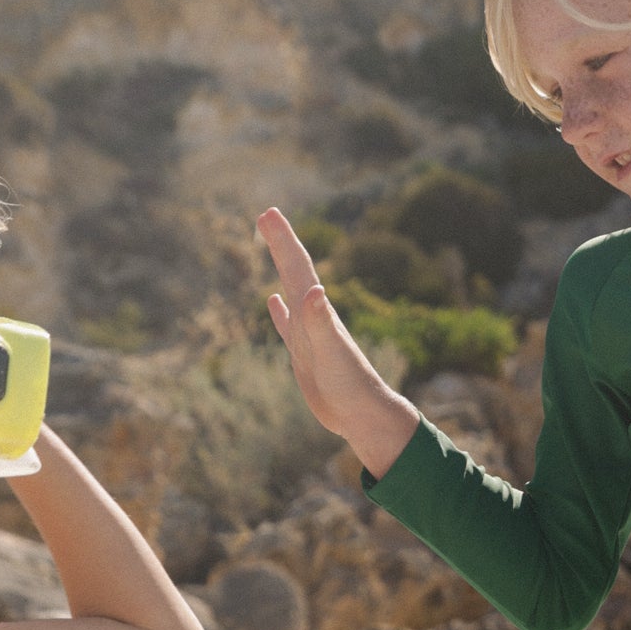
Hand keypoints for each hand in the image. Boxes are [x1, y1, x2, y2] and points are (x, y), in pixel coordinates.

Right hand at [258, 207, 419, 477]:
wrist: (364, 416)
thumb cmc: (350, 387)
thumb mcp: (332, 354)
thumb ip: (321, 323)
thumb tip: (313, 290)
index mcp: (316, 312)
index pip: (297, 267)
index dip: (283, 239)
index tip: (269, 212)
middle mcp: (311, 318)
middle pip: (293, 270)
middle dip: (280, 242)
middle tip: (266, 214)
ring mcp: (307, 335)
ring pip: (290, 291)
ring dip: (280, 268)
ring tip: (274, 247)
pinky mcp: (304, 355)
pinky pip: (286, 326)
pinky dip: (278, 312)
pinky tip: (273, 301)